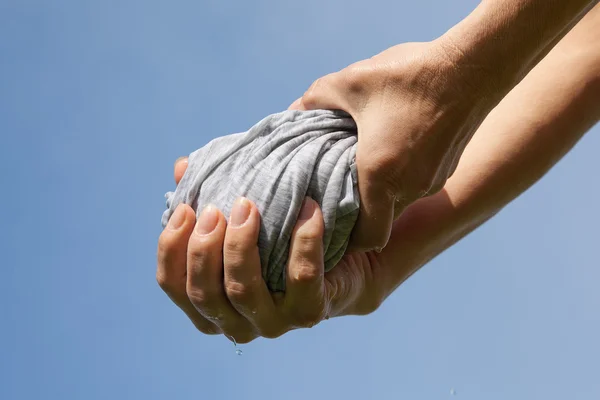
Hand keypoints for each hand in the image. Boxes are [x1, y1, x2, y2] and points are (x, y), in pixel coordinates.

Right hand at [156, 158, 386, 342]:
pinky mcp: (309, 313)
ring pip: (242, 292)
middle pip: (203, 293)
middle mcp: (235, 322)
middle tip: (215, 208)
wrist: (347, 263)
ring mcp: (272, 323)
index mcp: (209, 305)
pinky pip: (301, 277)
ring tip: (247, 206)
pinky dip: (303, 241)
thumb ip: (210, 197)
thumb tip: (183, 166)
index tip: (185, 209)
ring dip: (240, 245)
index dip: (171, 248)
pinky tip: (308, 209)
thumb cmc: (283, 238)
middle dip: (203, 248)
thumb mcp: (243, 218)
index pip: (173, 284)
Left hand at [290, 39, 495, 251]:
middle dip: (360, 210)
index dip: (349, 238)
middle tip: (340, 185)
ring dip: (382, 189)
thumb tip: (294, 111)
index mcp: (381, 176)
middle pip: (381, 220)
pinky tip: (393, 145)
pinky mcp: (447, 168)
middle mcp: (411, 187)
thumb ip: (314, 101)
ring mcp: (434, 180)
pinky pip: (417, 183)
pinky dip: (402, 175)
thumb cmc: (409, 75)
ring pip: (400, 200)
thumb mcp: (350, 82)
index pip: (368, 238)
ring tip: (365, 159)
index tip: (333, 220)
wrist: (473, 65)